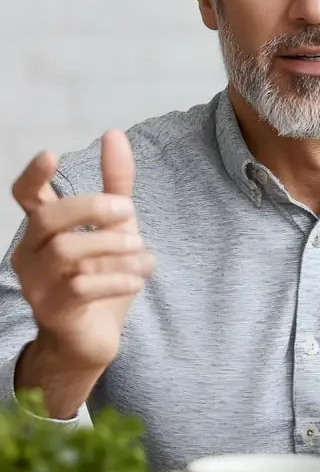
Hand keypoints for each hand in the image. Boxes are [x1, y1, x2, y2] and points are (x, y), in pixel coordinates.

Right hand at [11, 131, 154, 371]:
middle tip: (129, 211)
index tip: (50, 154)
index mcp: (43, 229)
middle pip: (48, 219)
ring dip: (112, 246)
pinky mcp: (53, 311)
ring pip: (66, 253)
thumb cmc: (100, 275)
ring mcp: (37, 285)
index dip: (34, 175)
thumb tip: (114, 133)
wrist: (92, 338)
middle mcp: (31, 254)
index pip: (24, 196)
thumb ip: (115, 183)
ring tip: (142, 252)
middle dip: (92, 209)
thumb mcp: (115, 225)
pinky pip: (80, 288)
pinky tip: (137, 278)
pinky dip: (116, 278)